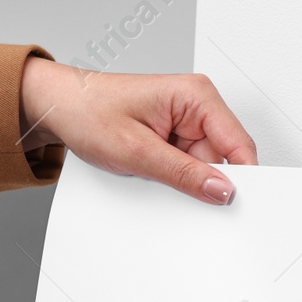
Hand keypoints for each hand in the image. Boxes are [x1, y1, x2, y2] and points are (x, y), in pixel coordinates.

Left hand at [20, 57, 257, 204]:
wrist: (58, 107)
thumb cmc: (88, 112)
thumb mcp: (135, 150)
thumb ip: (182, 173)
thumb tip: (221, 190)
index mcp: (197, 96)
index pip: (238, 143)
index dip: (243, 177)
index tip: (238, 206)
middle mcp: (196, 106)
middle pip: (223, 158)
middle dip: (206, 182)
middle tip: (182, 199)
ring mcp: (184, 122)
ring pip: (202, 166)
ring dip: (183, 181)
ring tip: (151, 178)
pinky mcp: (171, 136)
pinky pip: (184, 165)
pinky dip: (172, 178)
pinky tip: (151, 178)